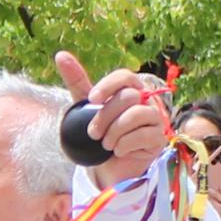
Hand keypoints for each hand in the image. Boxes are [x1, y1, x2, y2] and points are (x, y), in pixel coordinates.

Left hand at [65, 51, 171, 166]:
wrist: (110, 166)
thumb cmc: (102, 132)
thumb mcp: (86, 107)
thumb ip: (77, 81)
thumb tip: (61, 55)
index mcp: (131, 89)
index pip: (125, 76)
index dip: (109, 85)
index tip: (92, 99)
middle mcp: (147, 101)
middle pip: (129, 97)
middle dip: (105, 116)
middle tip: (93, 133)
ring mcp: (155, 119)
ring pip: (137, 115)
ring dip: (115, 132)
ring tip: (106, 144)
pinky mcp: (158, 138)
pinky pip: (144, 135)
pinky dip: (125, 145)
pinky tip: (118, 151)